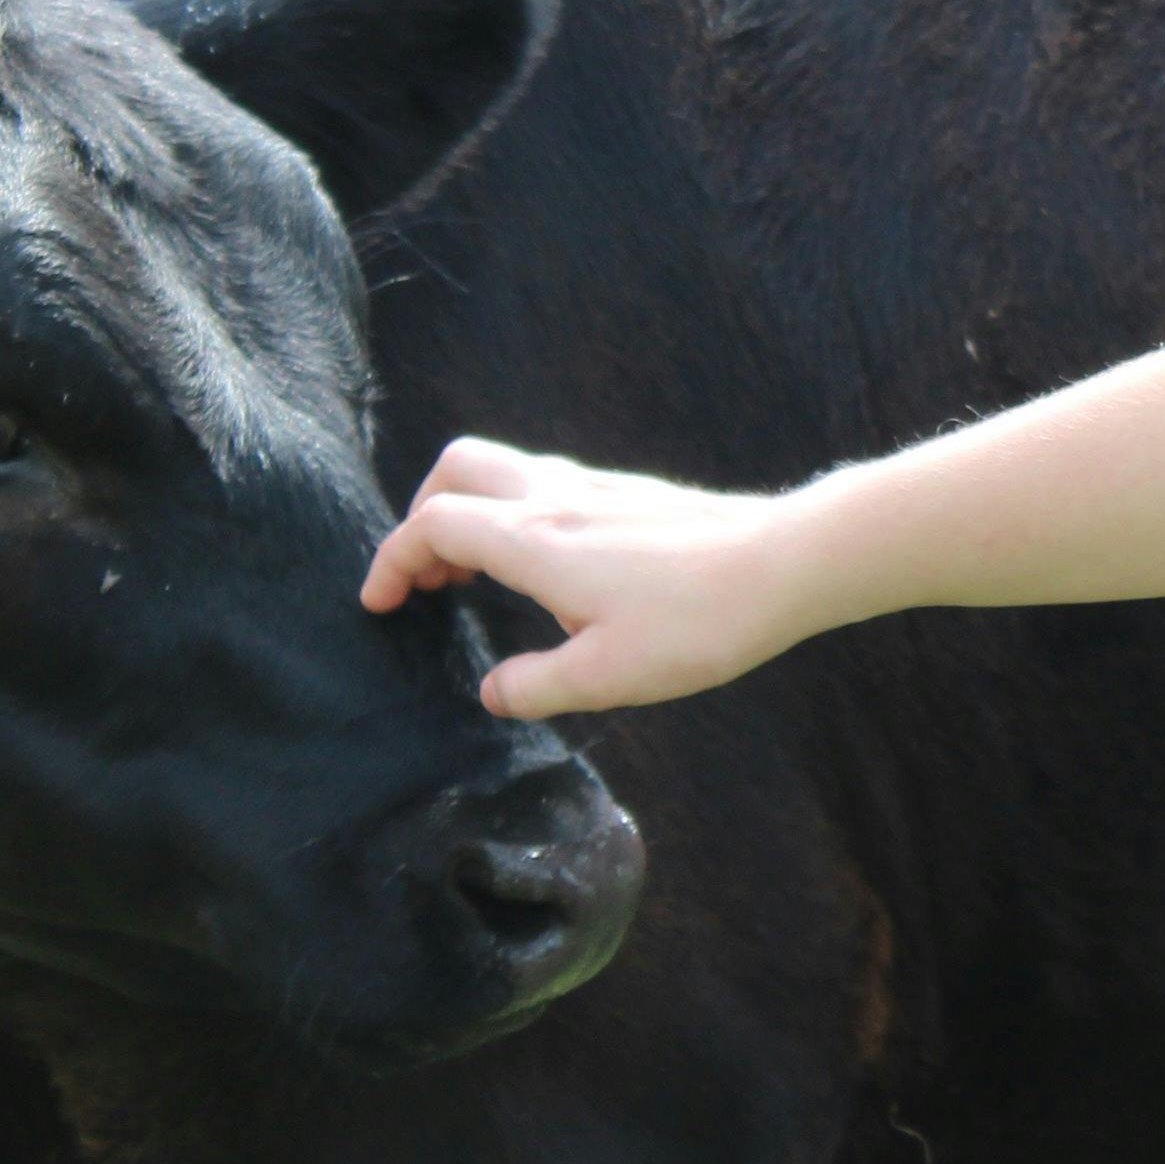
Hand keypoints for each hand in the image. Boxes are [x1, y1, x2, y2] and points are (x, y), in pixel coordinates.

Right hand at [357, 437, 809, 717]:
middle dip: (421, 514)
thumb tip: (494, 693)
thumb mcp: (608, 675)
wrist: (785, 563)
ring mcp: (596, 488)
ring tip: (473, 576)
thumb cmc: (698, 621)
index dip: (392, 560)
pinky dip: (515, 513)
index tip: (379, 602)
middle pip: (457, 470)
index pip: (432, 524)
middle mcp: (556, 498)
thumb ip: (536, 687)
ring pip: (504, 471)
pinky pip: (546, 484)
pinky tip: (543, 567)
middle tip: (425, 577)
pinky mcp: (629, 494)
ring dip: (470, 512)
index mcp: (535, 540)